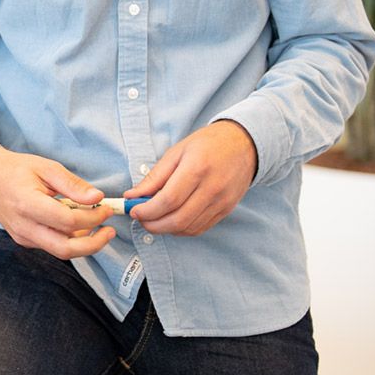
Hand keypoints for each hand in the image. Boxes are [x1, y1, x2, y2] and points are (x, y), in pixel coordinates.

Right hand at [0, 142, 114, 260]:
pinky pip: (51, 246)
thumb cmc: (16, 169)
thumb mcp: (47, 167)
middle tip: (109, 231)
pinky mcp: (24, 240)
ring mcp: (22, 236)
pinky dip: (69, 239)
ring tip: (95, 225)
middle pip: (65, 249)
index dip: (92, 217)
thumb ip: (72, 184)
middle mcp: (23, 226)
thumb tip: (97, 198)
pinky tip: (76, 225)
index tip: (105, 208)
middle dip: (94, 244)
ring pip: (60, 251)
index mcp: (27, 204)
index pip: (68, 221)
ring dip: (83, 242)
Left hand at [124, 121, 256, 235]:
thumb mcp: (176, 152)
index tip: (134, 211)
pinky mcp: (227, 210)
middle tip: (140, 219)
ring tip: (153, 219)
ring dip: (166, 229)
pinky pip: (200, 228)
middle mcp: (212, 188)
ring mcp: (222, 202)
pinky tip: (171, 221)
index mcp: (197, 168)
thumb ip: (154, 177)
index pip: (169, 200)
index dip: (147, 210)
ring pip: (189, 228)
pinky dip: (181, 230)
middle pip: (178, 219)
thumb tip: (132, 196)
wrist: (243, 144)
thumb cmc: (207, 144)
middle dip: (153, 224)